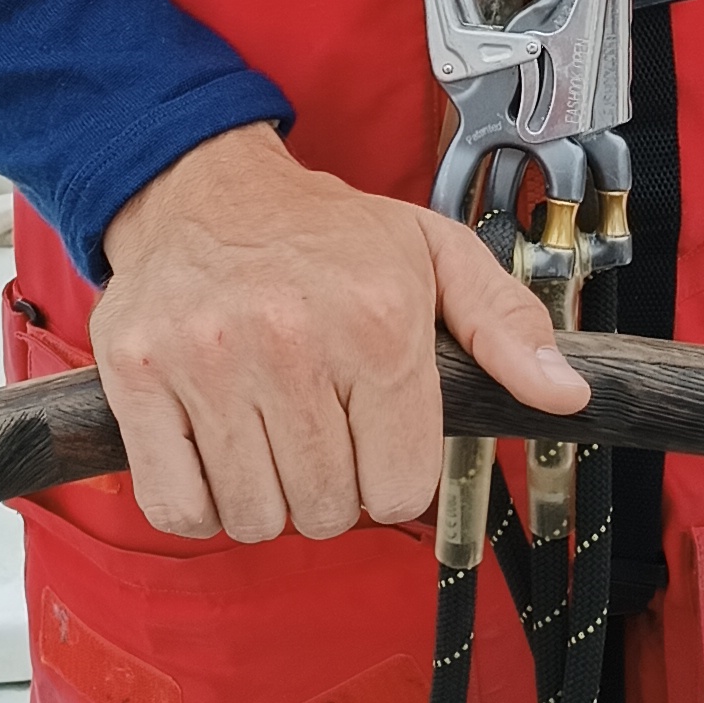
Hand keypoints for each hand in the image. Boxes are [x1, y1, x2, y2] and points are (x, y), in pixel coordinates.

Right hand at [91, 123, 586, 543]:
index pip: (399, 487)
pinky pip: (176, 505)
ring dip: (266, 497)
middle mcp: (291, 339)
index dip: (391, 473)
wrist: (205, 186)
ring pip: (254, 516)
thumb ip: (507, 325)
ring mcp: (207, 357)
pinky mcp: (138, 373)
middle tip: (317, 426)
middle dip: (330, 486)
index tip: (373, 432)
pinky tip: (215, 451)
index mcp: (377, 320)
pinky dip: (198, 502)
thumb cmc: (325, 234)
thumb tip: (565, 392)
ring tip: (267, 431)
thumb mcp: (435, 256)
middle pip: (327, 509)